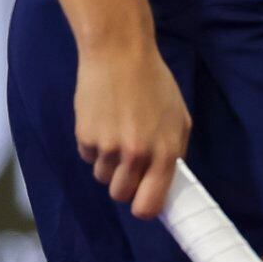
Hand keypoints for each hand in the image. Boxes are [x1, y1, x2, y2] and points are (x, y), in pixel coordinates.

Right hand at [75, 36, 191, 218]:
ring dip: (109, 162)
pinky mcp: (85, 138)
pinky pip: (89, 157)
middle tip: (129, 159)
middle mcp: (136, 154)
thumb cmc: (153, 83)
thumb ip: (173, 151)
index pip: (149, 205)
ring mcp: (108, 147)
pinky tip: (104, 119)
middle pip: (121, 195)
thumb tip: (165, 183)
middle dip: (124, 183)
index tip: (143, 200)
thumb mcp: (177, 116)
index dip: (144, 207)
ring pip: (103, 177)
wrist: (119, 54)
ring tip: (118, 130)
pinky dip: (95, 145)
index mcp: (164, 151)